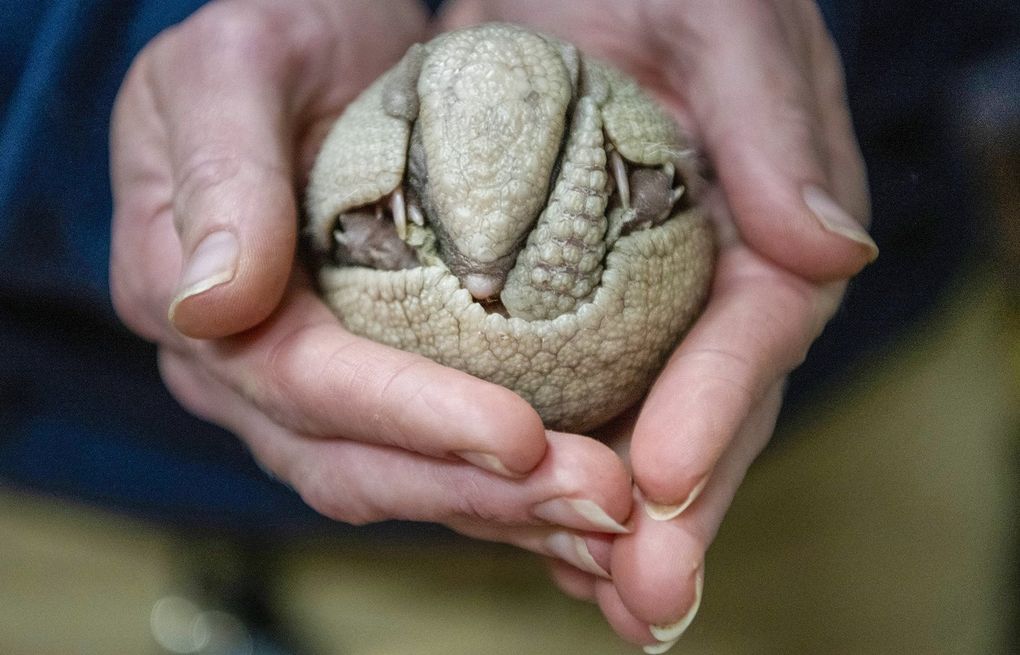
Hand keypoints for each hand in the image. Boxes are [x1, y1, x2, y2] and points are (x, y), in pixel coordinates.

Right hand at [109, 0, 633, 574]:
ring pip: (398, 479)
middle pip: (352, 461)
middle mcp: (241, 365)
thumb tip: (212, 303)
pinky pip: (431, 455)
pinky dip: (507, 489)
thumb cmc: (274, 32)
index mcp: (187, 293)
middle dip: (475, 492)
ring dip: (507, 512)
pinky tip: (578, 504)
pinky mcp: (367, 382)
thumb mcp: (237, 61)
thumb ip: (220, 172)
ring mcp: (302, 385)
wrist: (322, 44)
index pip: (298, 382)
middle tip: (598, 503)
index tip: (520, 436)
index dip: (408, 418)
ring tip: (610, 523)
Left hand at [441, 0, 875, 648]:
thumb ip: (776, 128)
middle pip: (706, 407)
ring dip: (617, 520)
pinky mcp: (570, 306)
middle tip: (645, 599)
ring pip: (638, 424)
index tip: (661, 481)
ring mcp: (641, 305)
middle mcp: (713, 281)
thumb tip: (833, 255)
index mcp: (767, 224)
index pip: (752, 331)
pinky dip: (556, 466)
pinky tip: (532, 532)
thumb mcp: (722, 18)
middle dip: (677, 509)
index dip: (716, 408)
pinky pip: (570, 395)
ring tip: (599, 601)